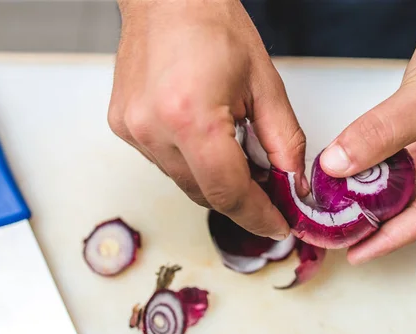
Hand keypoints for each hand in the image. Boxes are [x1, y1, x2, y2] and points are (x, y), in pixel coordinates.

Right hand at [108, 0, 307, 239]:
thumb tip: (292, 185)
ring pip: (184, 182)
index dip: (257, 216)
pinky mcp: (123, 127)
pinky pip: (164, 163)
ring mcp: (133, 130)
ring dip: (214, 179)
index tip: (276, 225)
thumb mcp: (264, 84)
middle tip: (266, 186)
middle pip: (205, 194)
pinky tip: (202, 136)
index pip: (228, 192)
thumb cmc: (213, 26)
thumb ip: (284, 142)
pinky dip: (190, 162)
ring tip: (232, 147)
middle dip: (240, 197)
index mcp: (191, 117)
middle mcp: (153, 129)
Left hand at [319, 0, 415, 263]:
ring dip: (370, 189)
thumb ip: (377, 136)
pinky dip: (374, 164)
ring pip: (402, 183)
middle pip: (413, 205)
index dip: (388, 238)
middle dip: (374, 215)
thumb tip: (337, 166)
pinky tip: (349, 170)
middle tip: (336, 231)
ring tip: (336, 206)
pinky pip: (398, 160)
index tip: (356, 255)